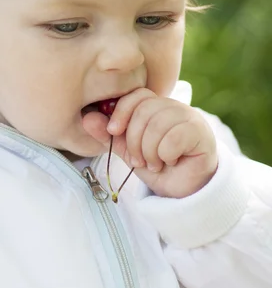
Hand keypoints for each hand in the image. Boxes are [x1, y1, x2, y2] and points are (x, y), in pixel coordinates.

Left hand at [82, 88, 217, 197]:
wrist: (183, 192)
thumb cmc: (158, 166)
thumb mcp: (128, 151)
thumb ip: (109, 135)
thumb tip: (87, 118)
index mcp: (156, 106)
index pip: (137, 95)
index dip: (122, 111)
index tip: (113, 131)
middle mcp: (174, 107)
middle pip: (145, 110)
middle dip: (134, 140)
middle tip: (138, 160)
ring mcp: (190, 117)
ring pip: (158, 124)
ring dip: (149, 151)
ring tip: (154, 163)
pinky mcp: (201, 133)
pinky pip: (174, 138)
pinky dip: (166, 155)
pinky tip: (170, 162)